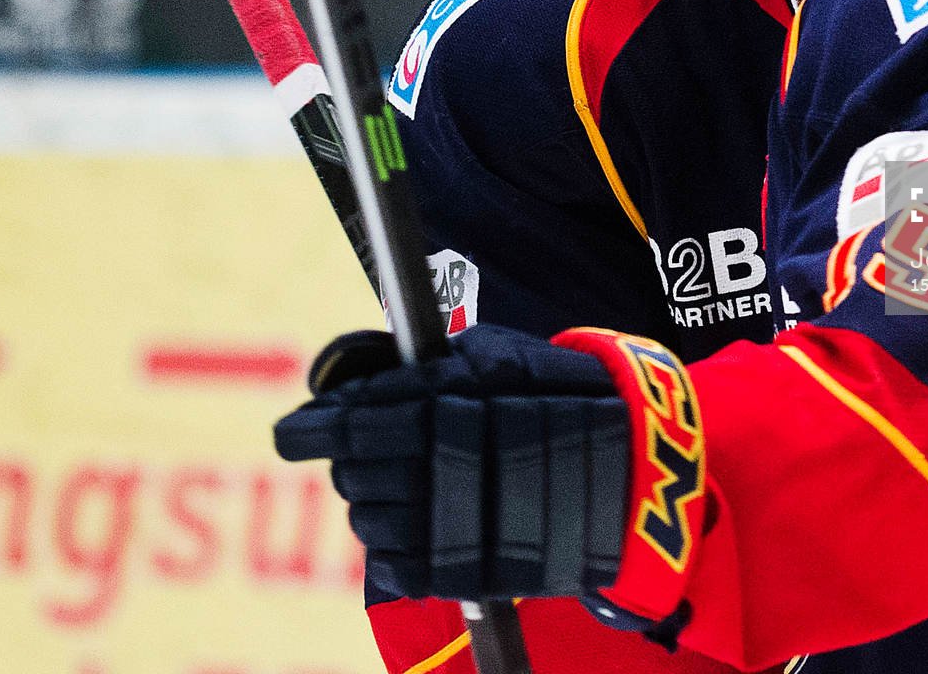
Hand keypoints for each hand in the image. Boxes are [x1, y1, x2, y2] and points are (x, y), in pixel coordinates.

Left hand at [275, 326, 631, 601]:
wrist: (635, 465)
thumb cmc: (564, 396)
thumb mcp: (499, 355)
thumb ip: (428, 368)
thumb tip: (358, 382)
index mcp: (446, 403)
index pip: (352, 422)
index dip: (313, 429)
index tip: (292, 433)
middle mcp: (443, 462)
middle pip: (355, 473)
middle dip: (351, 463)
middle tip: (367, 454)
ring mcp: (455, 522)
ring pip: (369, 522)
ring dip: (372, 506)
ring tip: (405, 491)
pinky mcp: (468, 571)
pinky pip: (397, 567)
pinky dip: (395, 549)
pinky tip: (417, 528)